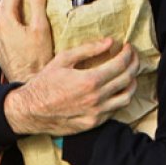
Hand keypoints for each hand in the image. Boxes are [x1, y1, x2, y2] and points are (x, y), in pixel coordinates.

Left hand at [0, 0, 52, 82]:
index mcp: (5, 20)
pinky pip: (5, 28)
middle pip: (5, 0)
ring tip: (34, 7)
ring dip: (18, 6)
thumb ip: (38, 4)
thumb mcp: (41, 28)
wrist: (28, 83)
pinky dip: (15, 21)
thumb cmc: (37, 59)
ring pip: (4, 15)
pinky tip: (26, 26)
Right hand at [4, 38, 138, 136]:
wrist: (31, 110)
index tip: (128, 47)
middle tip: (132, 57)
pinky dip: (120, 98)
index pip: (120, 64)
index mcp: (89, 80)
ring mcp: (97, 113)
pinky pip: (115, 110)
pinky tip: (116, 90)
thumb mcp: (63, 60)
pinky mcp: (94, 123)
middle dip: (134, 64)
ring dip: (132, 83)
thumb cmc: (44, 83)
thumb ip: (88, 50)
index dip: (128, 53)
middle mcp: (96, 98)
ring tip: (130, 74)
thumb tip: (109, 42)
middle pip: (127, 79)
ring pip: (126, 98)